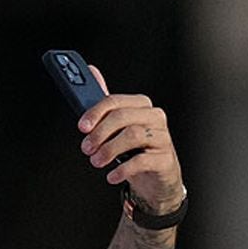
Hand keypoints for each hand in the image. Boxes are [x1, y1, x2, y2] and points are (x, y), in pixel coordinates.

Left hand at [79, 66, 183, 211]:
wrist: (155, 176)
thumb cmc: (134, 148)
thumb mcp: (117, 126)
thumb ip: (105, 103)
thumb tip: (92, 72)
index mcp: (140, 106)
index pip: (115, 102)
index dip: (95, 113)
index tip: (82, 127)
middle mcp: (154, 117)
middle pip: (122, 117)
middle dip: (99, 133)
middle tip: (86, 148)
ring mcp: (162, 137)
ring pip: (132, 135)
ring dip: (108, 150)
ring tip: (97, 161)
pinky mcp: (165, 159)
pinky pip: (142, 160)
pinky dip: (122, 169)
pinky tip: (112, 175)